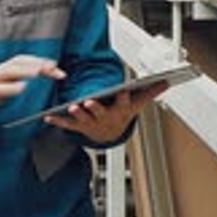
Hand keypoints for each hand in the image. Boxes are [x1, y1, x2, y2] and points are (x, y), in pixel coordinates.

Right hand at [0, 55, 65, 121]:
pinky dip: (11, 87)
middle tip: (53, 68)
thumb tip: (41, 72)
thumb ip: (20, 78)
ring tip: (39, 72)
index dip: (40, 61)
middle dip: (37, 64)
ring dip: (25, 70)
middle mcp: (0, 70)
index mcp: (6, 68)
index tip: (56, 65)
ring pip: (10, 71)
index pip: (25, 61)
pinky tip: (22, 88)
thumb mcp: (7, 84)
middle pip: (20, 62)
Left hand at [44, 79, 167, 142]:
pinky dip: (58, 121)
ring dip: (77, 113)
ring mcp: (92, 123)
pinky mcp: (79, 126)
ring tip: (70, 107)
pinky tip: (48, 117)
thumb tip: (167, 81)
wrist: (110, 135)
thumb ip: (151, 91)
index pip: (123, 101)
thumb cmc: (123, 114)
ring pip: (84, 118)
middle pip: (100, 112)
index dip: (123, 95)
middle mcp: (105, 117)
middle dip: (95, 107)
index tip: (122, 89)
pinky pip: (68, 125)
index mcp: (120, 109)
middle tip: (89, 101)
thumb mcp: (137, 104)